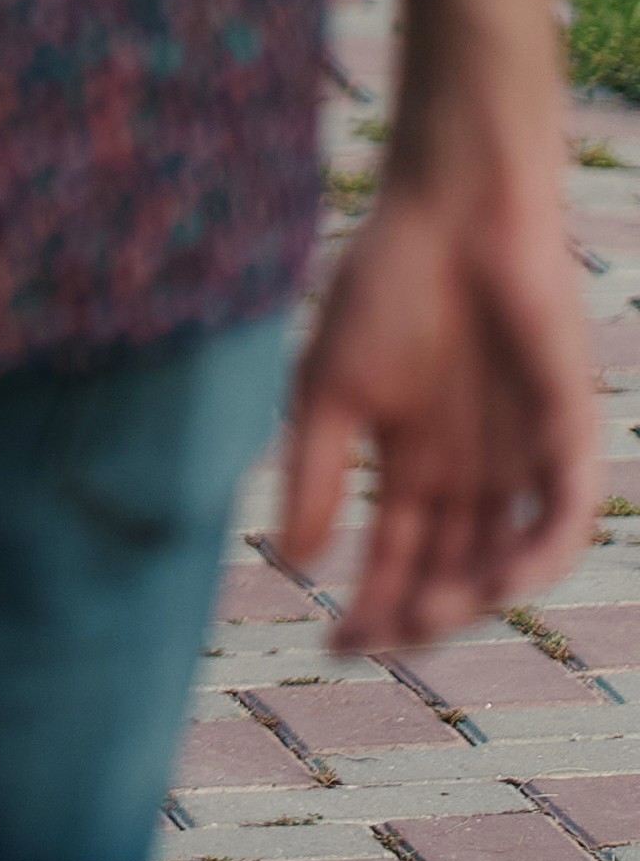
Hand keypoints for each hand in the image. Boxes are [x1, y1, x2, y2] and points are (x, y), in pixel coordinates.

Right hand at [281, 136, 599, 656]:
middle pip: (453, 567)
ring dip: (475, 593)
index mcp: (412, 459)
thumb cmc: (383, 287)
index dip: (370, 604)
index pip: (397, 554)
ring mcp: (522, 452)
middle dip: (420, 612)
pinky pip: (566, 508)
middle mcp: (473, 469)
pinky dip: (541, 550)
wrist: (452, 211)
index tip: (333, 648)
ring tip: (431, 618)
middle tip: (382, 638)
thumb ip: (314, 474)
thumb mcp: (327, 391)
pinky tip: (503, 579)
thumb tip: (294, 562)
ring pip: (510, 552)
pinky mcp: (567, 429)